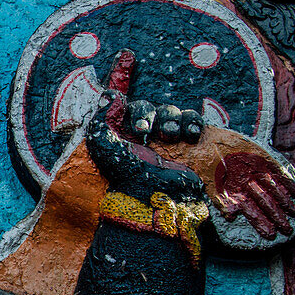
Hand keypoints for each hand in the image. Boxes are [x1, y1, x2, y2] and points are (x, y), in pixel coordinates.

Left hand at [86, 92, 206, 203]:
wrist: (159, 201)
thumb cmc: (128, 175)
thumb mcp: (104, 146)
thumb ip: (101, 118)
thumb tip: (110, 94)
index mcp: (122, 134)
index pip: (129, 108)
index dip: (137, 112)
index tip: (140, 130)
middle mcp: (143, 137)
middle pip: (152, 108)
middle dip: (155, 116)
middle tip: (157, 133)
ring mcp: (166, 141)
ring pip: (172, 112)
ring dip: (173, 118)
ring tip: (172, 135)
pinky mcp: (188, 147)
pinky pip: (193, 122)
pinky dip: (193, 122)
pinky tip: (191, 134)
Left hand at [213, 152, 294, 239]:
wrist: (203, 141)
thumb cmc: (205, 165)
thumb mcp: (209, 186)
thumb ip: (222, 202)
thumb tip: (232, 216)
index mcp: (233, 190)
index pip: (251, 210)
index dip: (261, 223)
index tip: (271, 234)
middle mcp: (246, 181)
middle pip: (265, 202)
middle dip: (277, 216)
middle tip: (288, 228)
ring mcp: (253, 169)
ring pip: (273, 189)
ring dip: (284, 202)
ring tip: (294, 213)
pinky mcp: (259, 158)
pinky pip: (276, 171)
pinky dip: (286, 182)